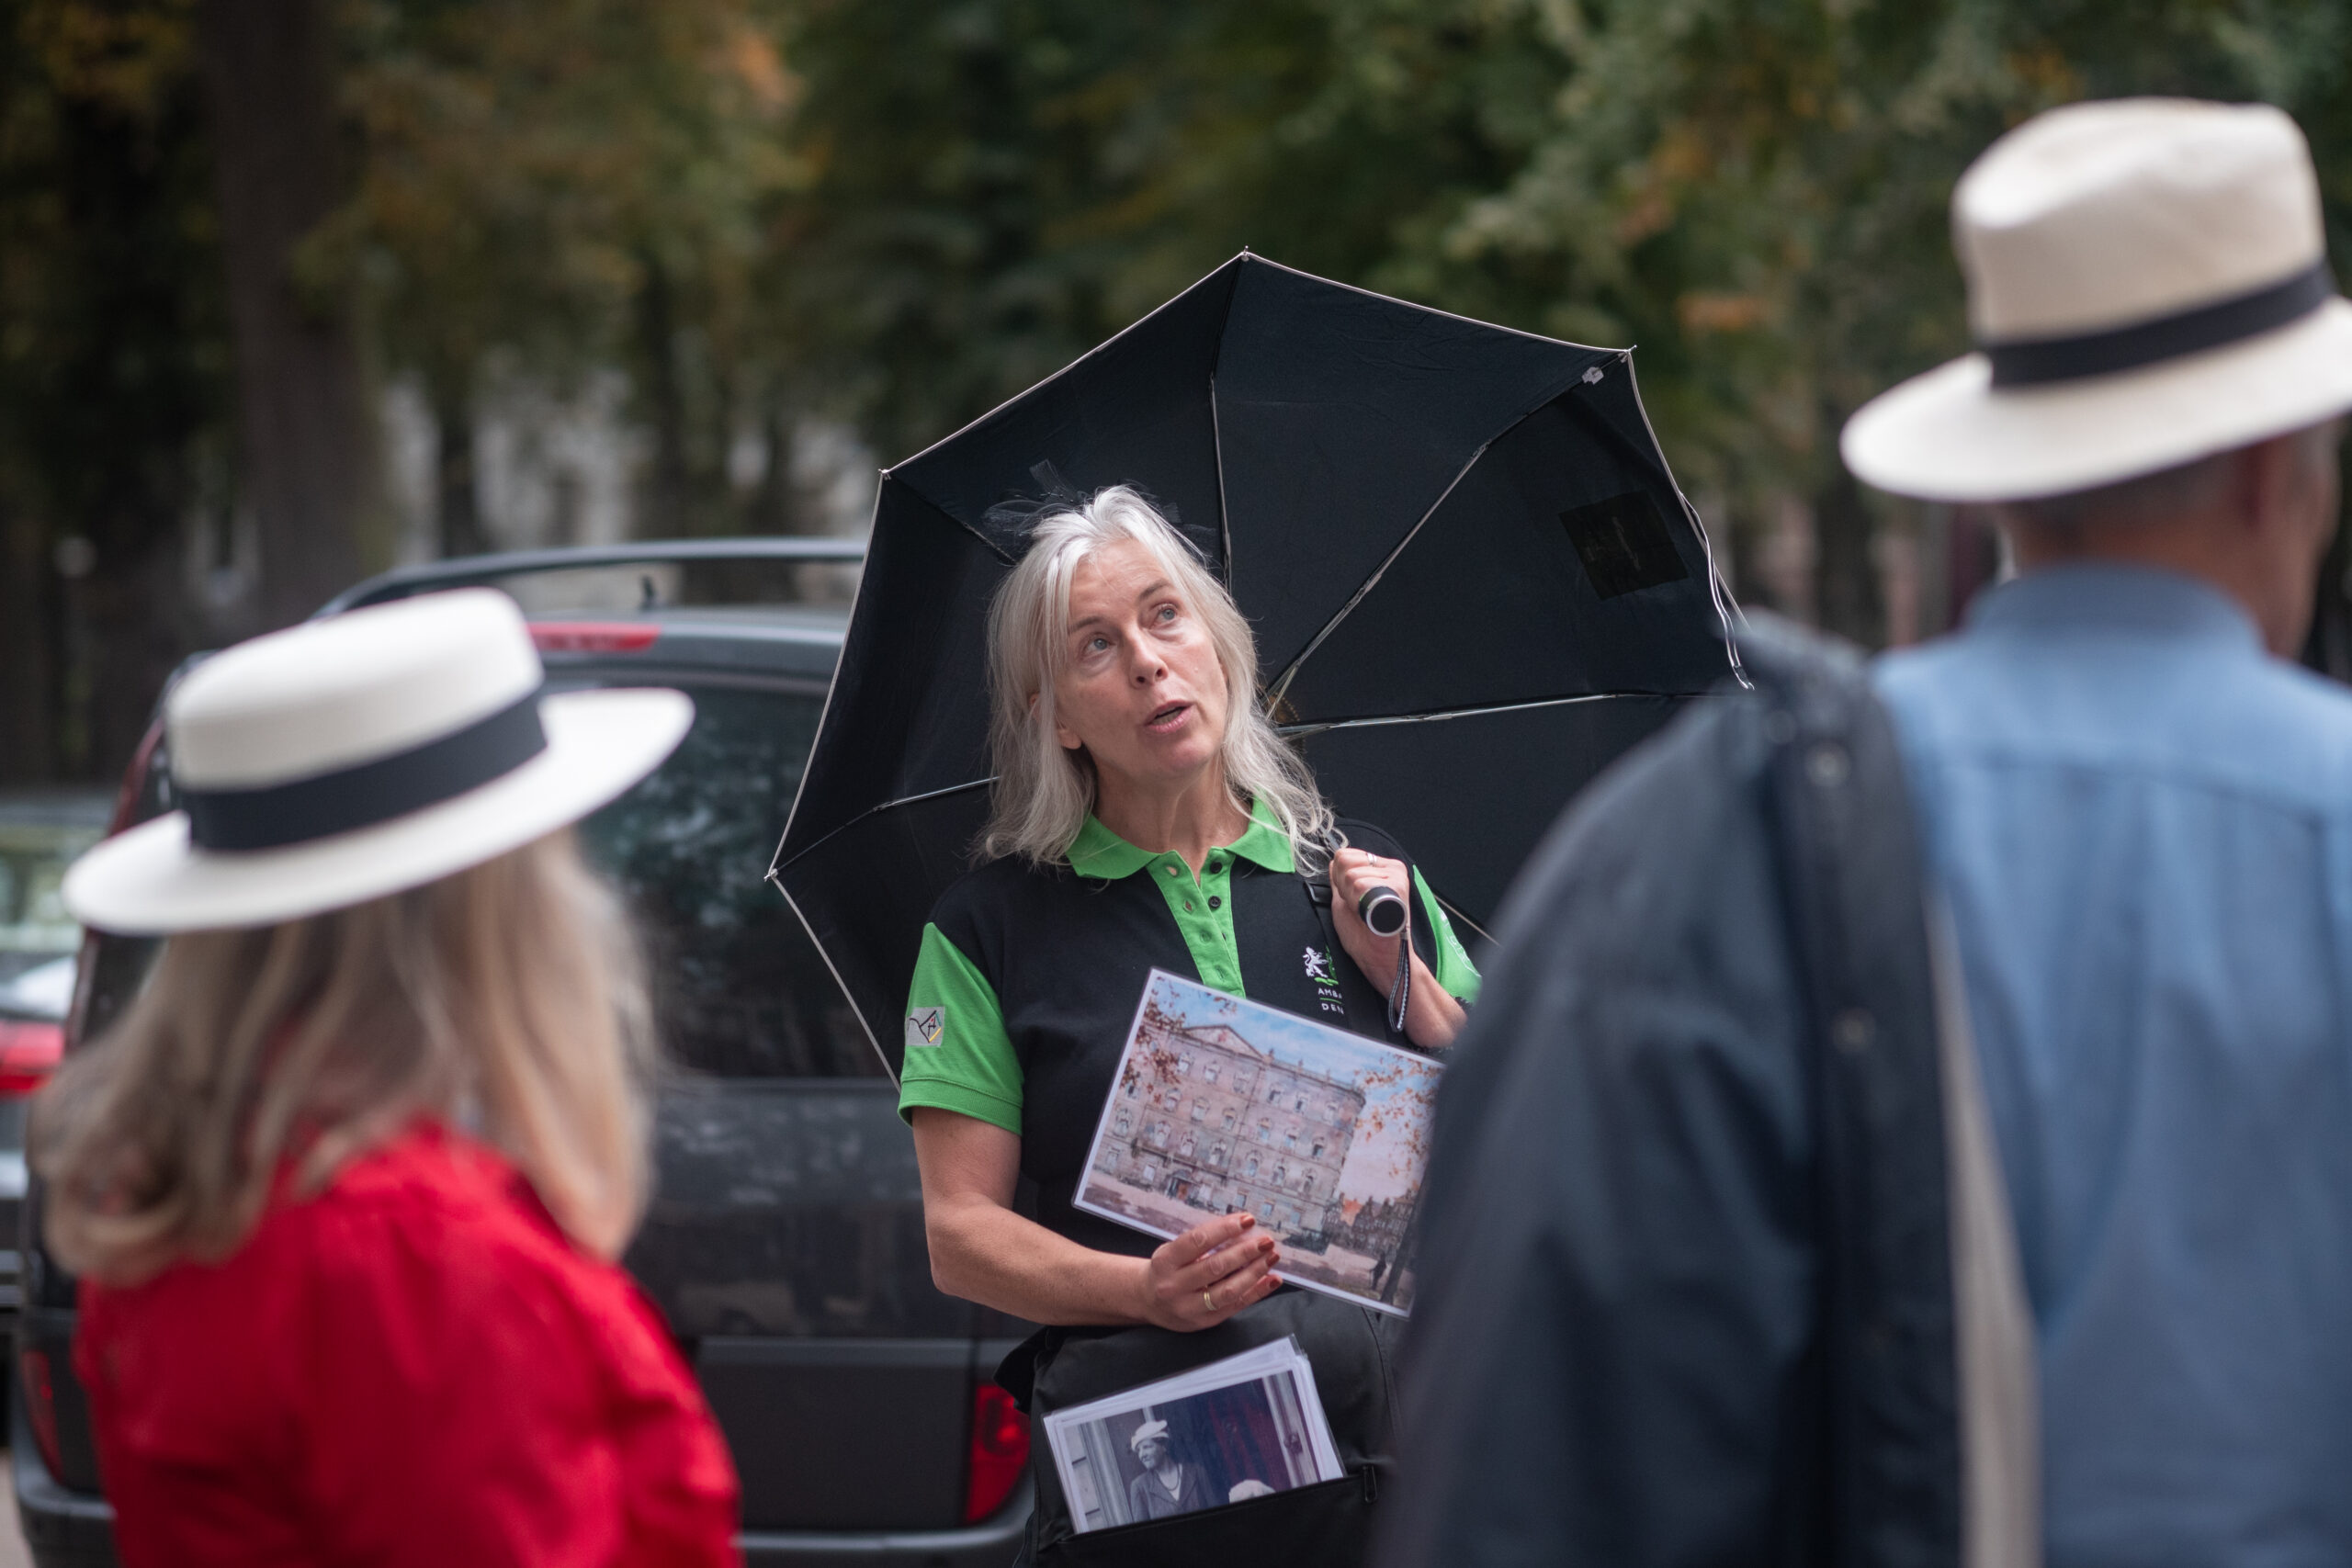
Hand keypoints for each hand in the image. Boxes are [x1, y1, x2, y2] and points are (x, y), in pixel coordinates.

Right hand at [1138, 1212, 1280, 1330]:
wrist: (1147, 1301)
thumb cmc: (1167, 1269)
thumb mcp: (1173, 1251)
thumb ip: (1200, 1243)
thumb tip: (1241, 1229)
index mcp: (1166, 1261)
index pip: (1197, 1241)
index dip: (1224, 1229)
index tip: (1247, 1220)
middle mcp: (1175, 1286)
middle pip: (1215, 1267)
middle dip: (1245, 1252)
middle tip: (1266, 1241)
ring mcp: (1189, 1307)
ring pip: (1228, 1290)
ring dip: (1254, 1273)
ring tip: (1271, 1257)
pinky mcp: (1204, 1322)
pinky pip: (1235, 1306)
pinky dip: (1257, 1292)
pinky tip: (1272, 1280)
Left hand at [1329, 847, 1409, 988]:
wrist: (1380, 958)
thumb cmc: (1365, 935)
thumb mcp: (1345, 900)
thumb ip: (1340, 880)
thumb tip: (1333, 861)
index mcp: (1381, 868)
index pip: (1344, 854)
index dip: (1339, 878)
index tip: (1352, 898)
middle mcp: (1392, 868)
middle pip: (1345, 860)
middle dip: (1344, 887)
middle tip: (1359, 906)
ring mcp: (1396, 876)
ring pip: (1351, 875)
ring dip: (1352, 898)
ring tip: (1365, 912)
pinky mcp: (1397, 887)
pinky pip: (1361, 885)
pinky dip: (1359, 903)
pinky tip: (1369, 914)